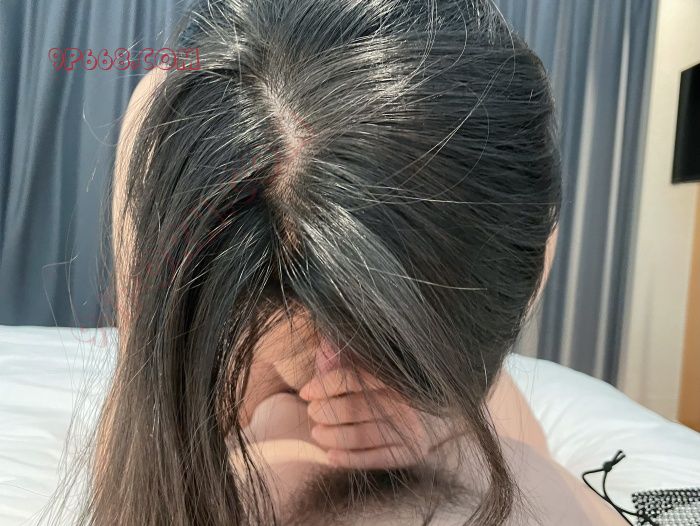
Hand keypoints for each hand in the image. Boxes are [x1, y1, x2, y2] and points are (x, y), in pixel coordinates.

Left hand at [298, 367, 453, 469]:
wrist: (441, 413)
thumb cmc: (397, 388)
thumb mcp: (376, 368)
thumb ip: (349, 359)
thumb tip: (324, 349)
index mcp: (393, 376)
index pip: (352, 378)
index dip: (324, 385)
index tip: (305, 392)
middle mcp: (404, 402)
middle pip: (355, 408)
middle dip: (327, 412)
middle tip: (313, 413)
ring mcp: (409, 429)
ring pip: (362, 436)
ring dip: (334, 437)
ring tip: (318, 434)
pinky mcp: (411, 452)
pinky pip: (376, 459)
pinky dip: (350, 459)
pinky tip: (331, 456)